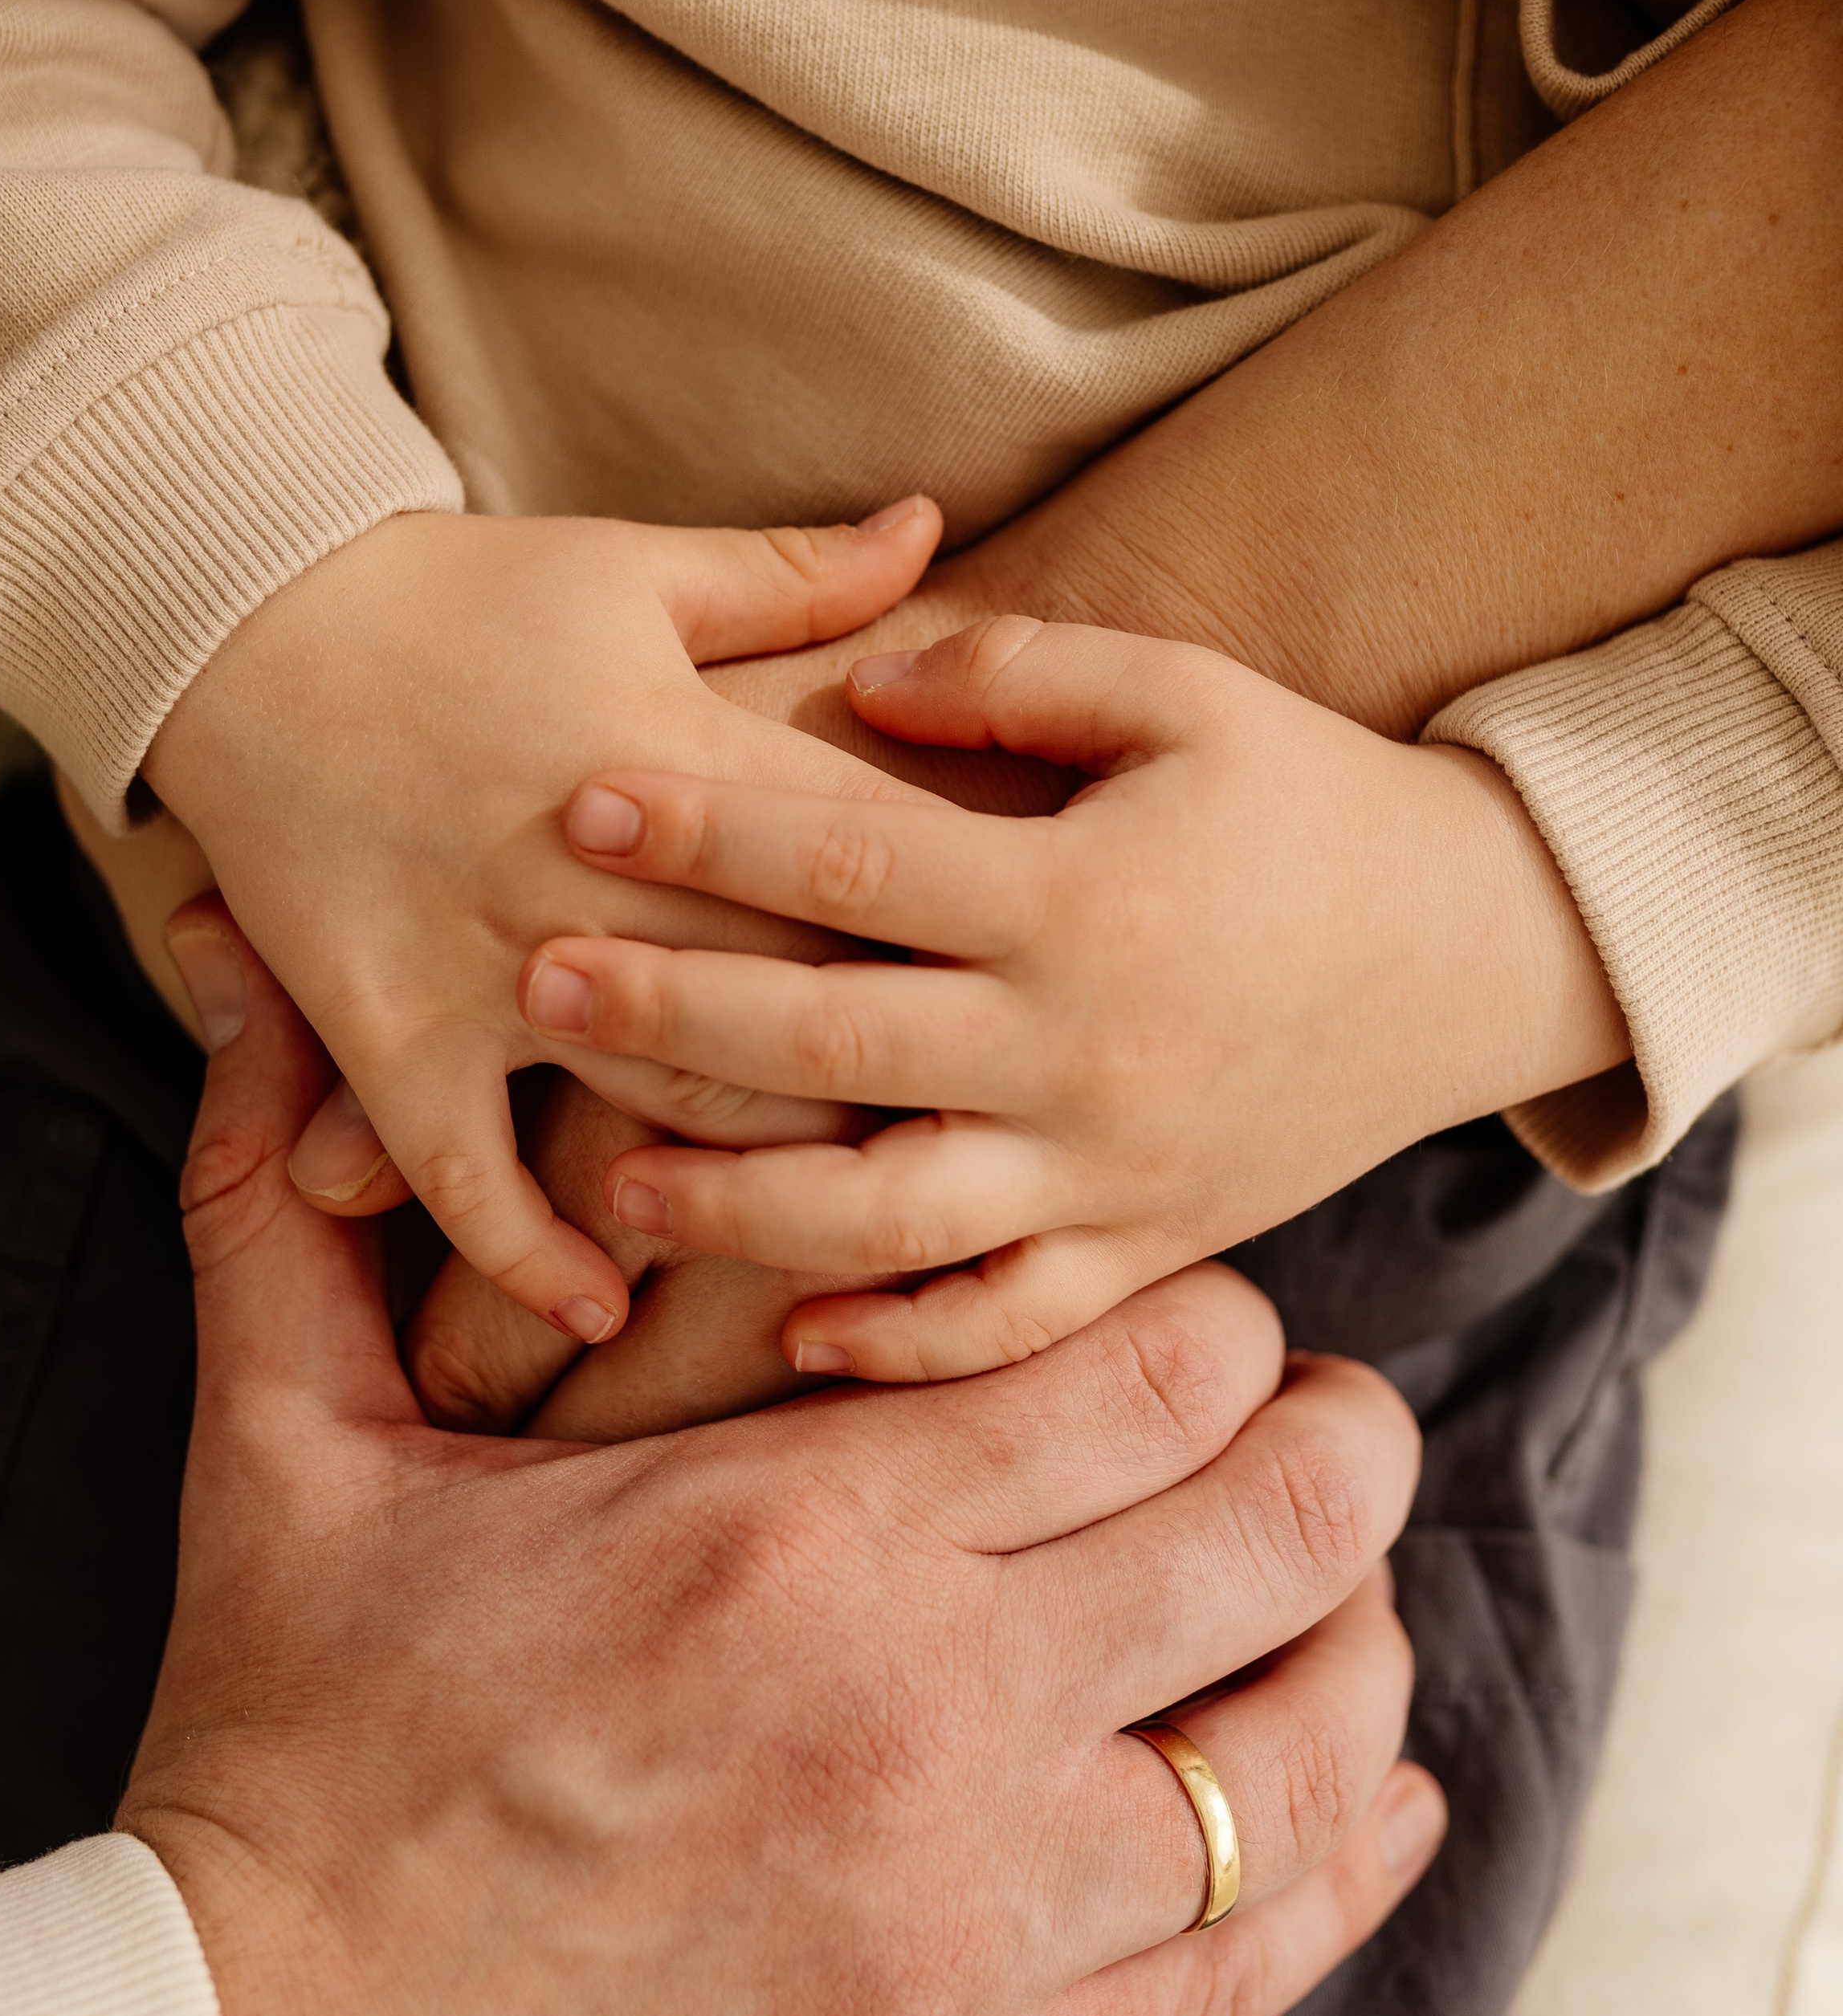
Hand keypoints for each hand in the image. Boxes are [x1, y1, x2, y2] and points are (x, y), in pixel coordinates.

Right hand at [125, 899, 1443, 2015]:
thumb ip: (295, 1220)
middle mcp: (930, 1711)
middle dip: (1336, 1445)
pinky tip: (1377, 1808)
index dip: (1210, 1319)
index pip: (1155, 1362)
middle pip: (1289, 1522)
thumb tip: (240, 998)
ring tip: (1328, 1604)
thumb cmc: (279, 1788)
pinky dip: (1352, 1868)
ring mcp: (980, 1923)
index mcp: (790, 1530)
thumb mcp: (285, 1471)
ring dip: (1353, 1649)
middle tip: (1315, 1425)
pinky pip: (1256, 1968)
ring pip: (1312, 1749)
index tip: (1183, 1326)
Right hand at [142, 499, 944, 1344]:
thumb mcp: (635, 564)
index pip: (866, 864)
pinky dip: (532, 1252)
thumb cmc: (459, 590)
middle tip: (999, 1142)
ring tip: (850, 1228)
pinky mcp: (389, 1030)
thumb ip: (796, 576)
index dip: (972, 930)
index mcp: (680, 755)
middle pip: (797, 1008)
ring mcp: (487, 967)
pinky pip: (465, 1175)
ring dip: (758, 1175)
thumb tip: (934, 525)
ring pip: (663, 1106)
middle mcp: (594, 876)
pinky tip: (603, 1312)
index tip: (1066, 987)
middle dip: (904, 1077)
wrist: (241, 615)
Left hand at [517, 620, 1631, 1382]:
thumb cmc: (1311, 800)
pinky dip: (905, 1342)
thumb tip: (862, 680)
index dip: (708, 833)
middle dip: (672, 1017)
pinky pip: (1010, 1322)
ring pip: (895, 1218)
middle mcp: (1085, 1050)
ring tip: (615, 1185)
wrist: (1477, 951)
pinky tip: (797, 1335)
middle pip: (836, 1049)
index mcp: (1083, 900)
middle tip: (539, 984)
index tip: (584, 802)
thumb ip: (1023, 673)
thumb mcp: (1189, 695)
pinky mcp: (1147, 1248)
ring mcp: (1114, 1170)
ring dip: (743, 1208)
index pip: (853, 865)